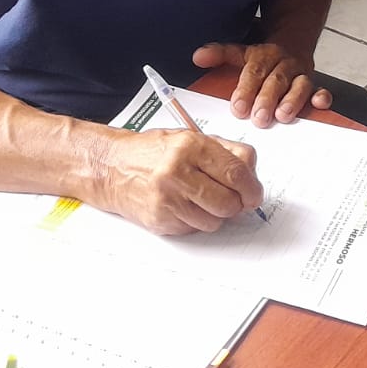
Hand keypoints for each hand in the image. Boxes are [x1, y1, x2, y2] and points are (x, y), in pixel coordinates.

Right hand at [97, 128, 262, 235]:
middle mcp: (178, 172)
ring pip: (214, 221)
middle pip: (228, 201)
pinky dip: (197, 221)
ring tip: (204, 199)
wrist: (112, 167)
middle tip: (236, 200)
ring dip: (217, 214)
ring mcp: (167, 199)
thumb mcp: (191, 138)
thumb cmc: (154, 152)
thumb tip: (252, 176)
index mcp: (191, 146)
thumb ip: (226, 152)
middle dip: (238, 204)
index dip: (252, 188)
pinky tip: (185, 206)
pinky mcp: (159, 220)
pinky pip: (194, 229)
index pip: (236, 173)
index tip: (255, 194)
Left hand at [192, 41, 331, 126]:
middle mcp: (282, 63)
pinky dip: (321, 97)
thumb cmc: (263, 57)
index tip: (238, 107)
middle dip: (267, 100)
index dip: (245, 89)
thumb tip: (197, 56)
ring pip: (299, 85)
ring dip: (292, 101)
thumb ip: (219, 54)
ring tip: (283, 116)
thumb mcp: (239, 52)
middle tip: (258, 118)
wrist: (293, 42)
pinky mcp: (313, 84)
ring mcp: (299, 74)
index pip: (253, 71)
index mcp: (262, 56)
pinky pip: (320, 89)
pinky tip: (318, 104)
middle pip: (275, 80)